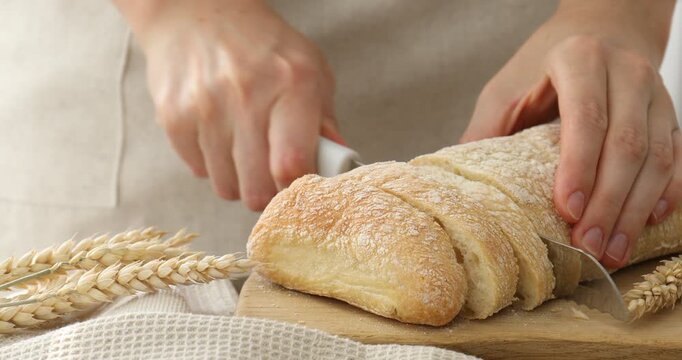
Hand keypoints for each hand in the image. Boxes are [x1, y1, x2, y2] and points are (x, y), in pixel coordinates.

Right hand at [115, 0, 342, 210]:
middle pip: (257, 190)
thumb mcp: (310, 71)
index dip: (296, 190)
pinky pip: (198, 172)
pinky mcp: (173, 117)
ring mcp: (205, 107)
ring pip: (226, 188)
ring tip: (244, 149)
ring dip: (239, 179)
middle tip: (271, 174)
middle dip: (268, 192)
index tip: (298, 187)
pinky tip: (219, 135)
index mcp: (292, 84)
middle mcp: (246, 95)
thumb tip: (336, 166)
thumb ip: (326, 122)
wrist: (196, 12)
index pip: (291, 165)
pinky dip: (211, 164)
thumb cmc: (262, 46)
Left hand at [461, 1, 679, 267]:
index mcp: (580, 60)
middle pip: (626, 145)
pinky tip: (646, 223)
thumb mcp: (506, 87)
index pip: (586, 117)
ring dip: (635, 210)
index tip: (567, 210)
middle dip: (608, 203)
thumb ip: (487, 130)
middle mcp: (625, 72)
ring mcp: (655, 93)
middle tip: (589, 246)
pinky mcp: (670, 114)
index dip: (579, 166)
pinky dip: (665, 194)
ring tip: (613, 250)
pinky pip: (676, 159)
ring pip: (657, 157)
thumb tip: (458, 184)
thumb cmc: (543, 63)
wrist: (603, 26)